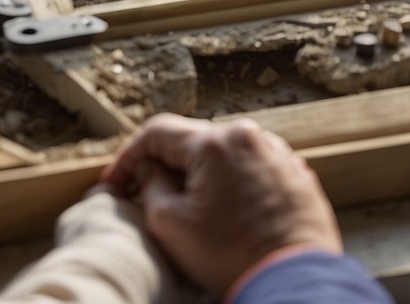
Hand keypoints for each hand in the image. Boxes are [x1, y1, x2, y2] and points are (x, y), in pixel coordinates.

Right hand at [100, 113, 342, 294]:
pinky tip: (226, 214)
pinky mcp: (294, 173)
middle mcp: (249, 136)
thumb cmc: (232, 254)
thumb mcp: (170, 224)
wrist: (294, 278)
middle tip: (148, 199)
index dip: (128, 157)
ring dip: (200, 177)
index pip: (157, 132)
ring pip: (223, 155)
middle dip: (165, 168)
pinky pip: (250, 168)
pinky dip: (231, 185)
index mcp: (216, 142)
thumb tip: (149, 170)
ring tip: (192, 213)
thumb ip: (150, 186)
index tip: (115, 185)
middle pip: (192, 141)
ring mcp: (277, 153)